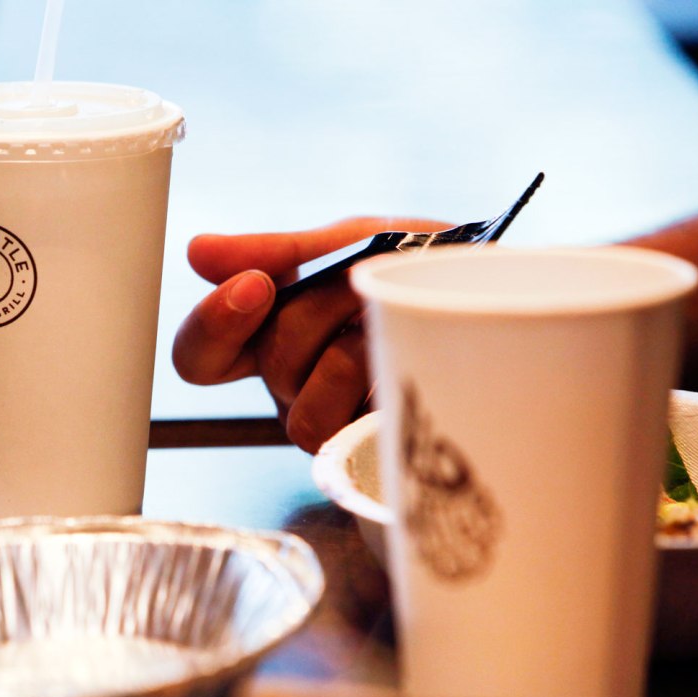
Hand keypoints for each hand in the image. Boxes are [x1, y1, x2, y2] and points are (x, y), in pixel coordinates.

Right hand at [173, 218, 448, 452]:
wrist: (502, 291)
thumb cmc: (421, 265)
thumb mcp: (349, 241)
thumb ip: (275, 251)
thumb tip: (196, 252)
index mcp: (269, 337)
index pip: (200, 357)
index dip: (213, 326)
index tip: (257, 285)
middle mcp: (289, 387)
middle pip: (267, 367)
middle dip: (318, 312)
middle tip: (359, 283)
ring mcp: (331, 425)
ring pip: (305, 413)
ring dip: (350, 359)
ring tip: (389, 327)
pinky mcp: (373, 456)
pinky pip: (358, 439)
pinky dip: (380, 390)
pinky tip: (404, 365)